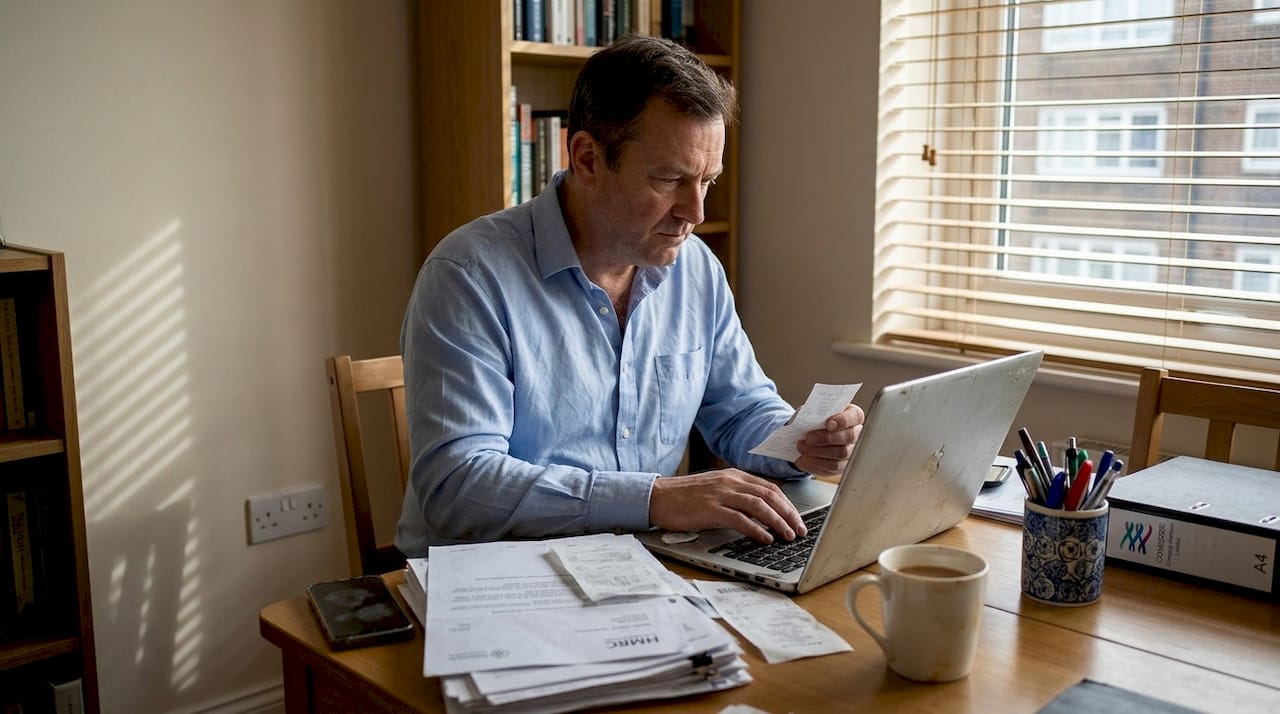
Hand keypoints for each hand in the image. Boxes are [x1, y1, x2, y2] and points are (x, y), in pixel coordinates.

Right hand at [648, 469, 806, 543]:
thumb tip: (761, 512)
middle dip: (789, 514)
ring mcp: (720, 494)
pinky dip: (756, 529)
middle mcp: (730, 482)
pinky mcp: (710, 509)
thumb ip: (736, 495)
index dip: (787, 504)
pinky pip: (740, 519)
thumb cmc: (685, 497)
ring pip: (759, 505)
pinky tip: (765, 538)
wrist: (658, 497)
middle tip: (800, 530)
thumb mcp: (716, 489)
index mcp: (734, 476)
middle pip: (769, 495)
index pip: (770, 488)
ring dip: (777, 521)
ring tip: (788, 536)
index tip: (797, 519)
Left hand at [794, 403, 863, 476]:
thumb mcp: (813, 413)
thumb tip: (809, 419)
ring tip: (802, 447)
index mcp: (852, 415)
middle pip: (849, 437)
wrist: (808, 437)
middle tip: (809, 438)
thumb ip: (815, 413)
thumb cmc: (814, 421)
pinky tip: (805, 456)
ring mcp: (851, 451)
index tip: (828, 424)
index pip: (855, 416)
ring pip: (842, 453)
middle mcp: (856, 433)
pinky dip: (817, 461)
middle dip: (827, 438)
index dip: (843, 420)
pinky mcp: (843, 465)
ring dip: (819, 451)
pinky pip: (833, 466)